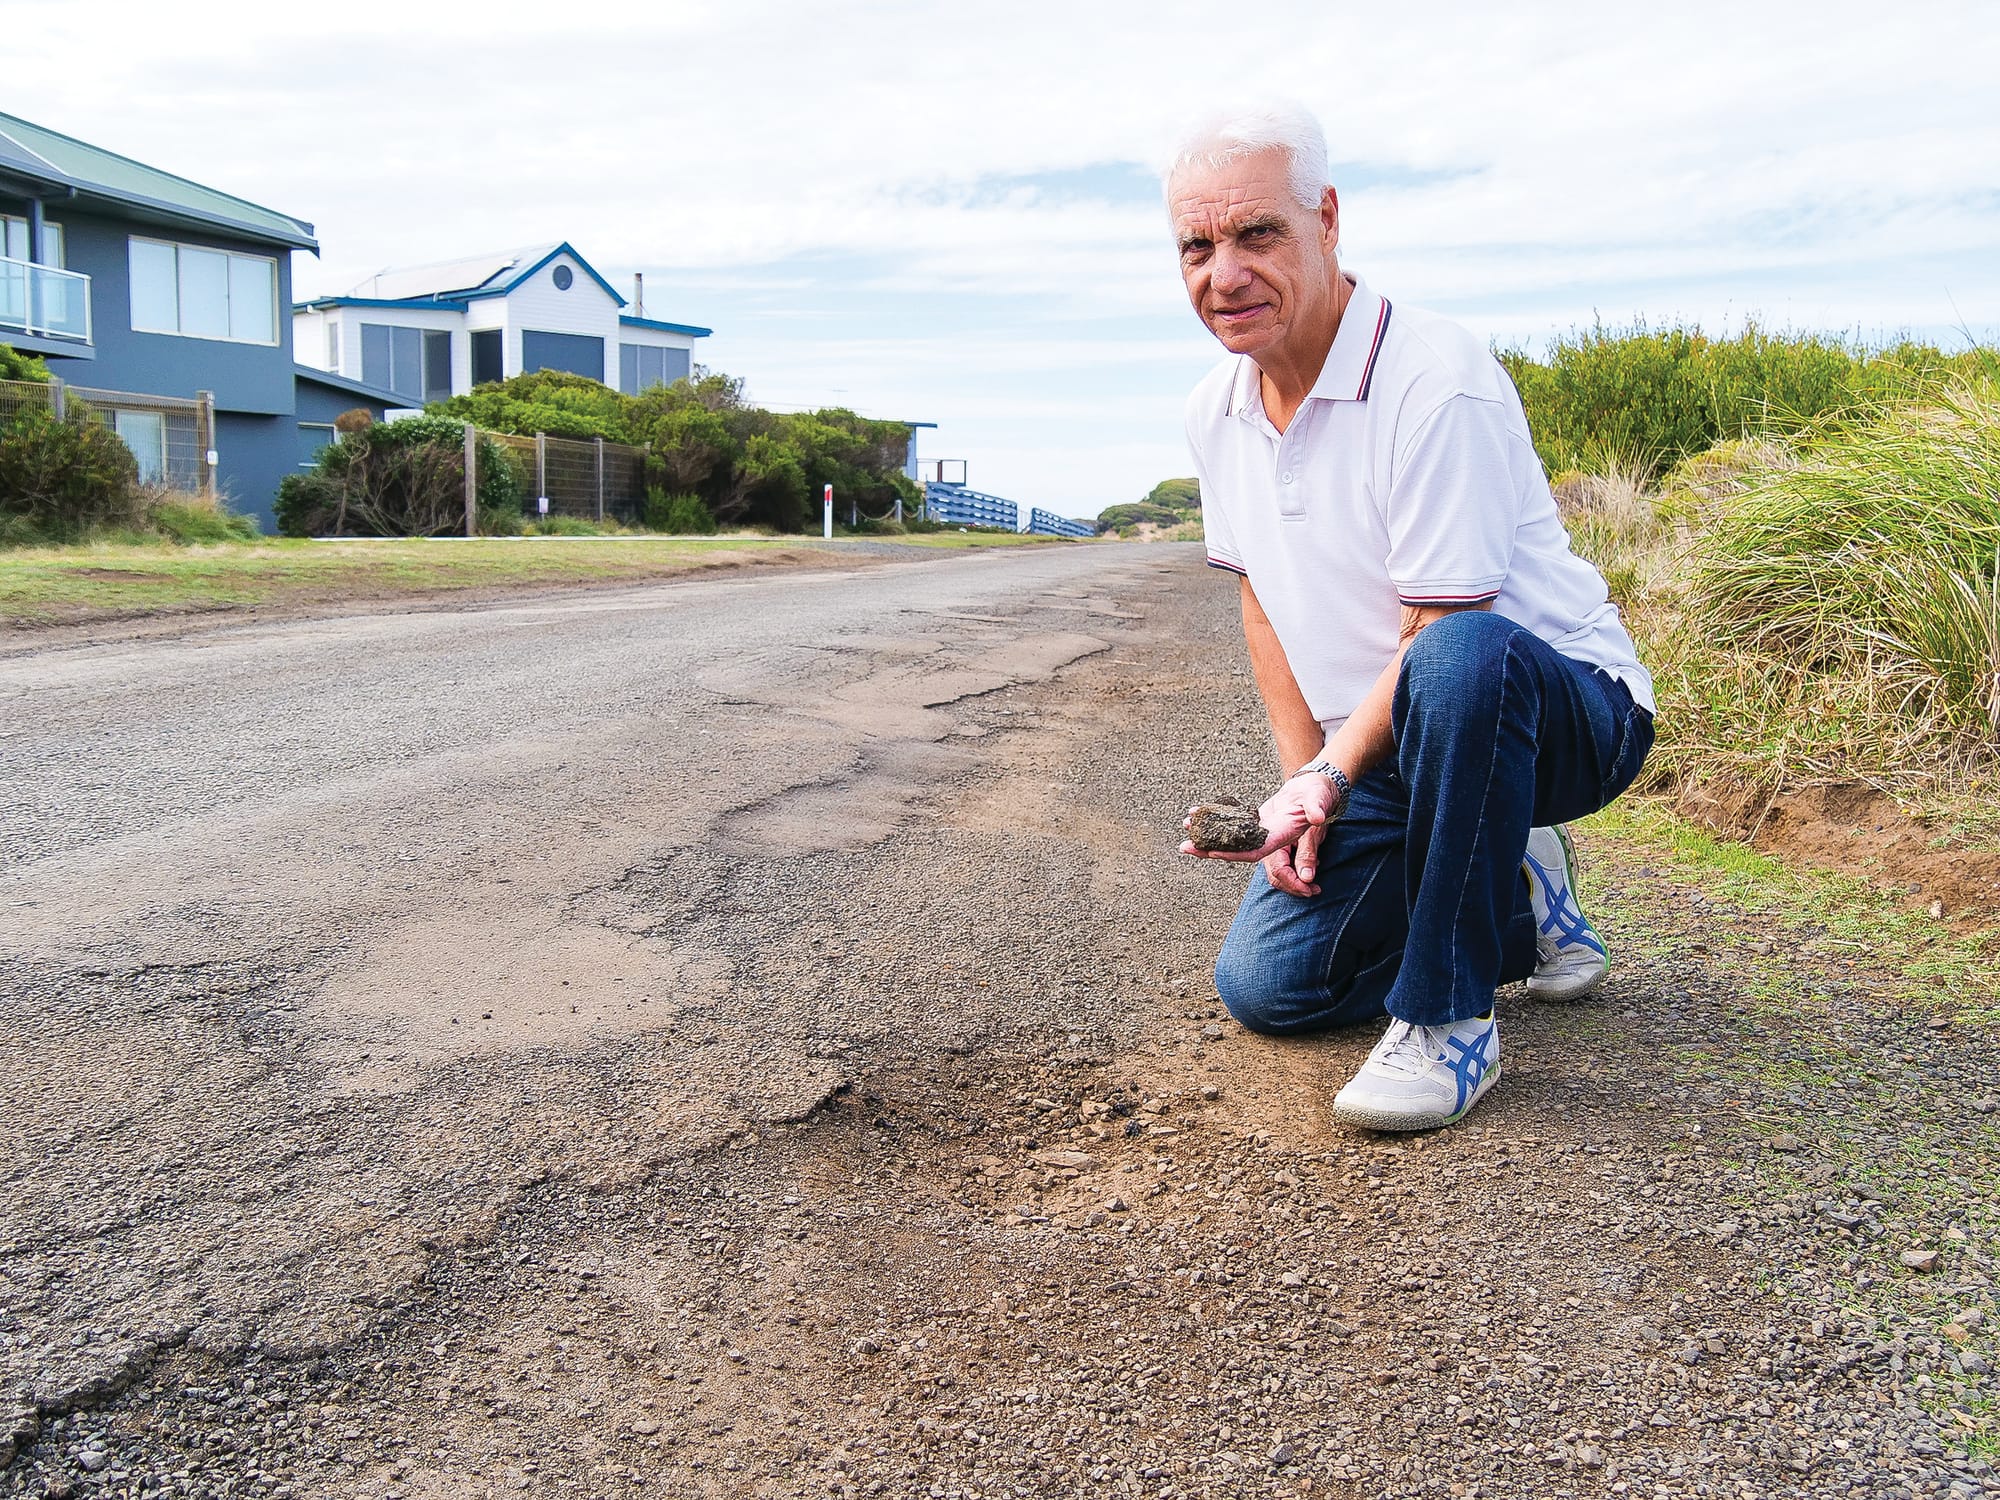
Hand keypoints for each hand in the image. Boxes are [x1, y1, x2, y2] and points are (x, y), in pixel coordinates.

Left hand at [1180, 771, 1340, 891]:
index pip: (1256, 851)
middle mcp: (1268, 837)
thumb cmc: (1320, 793)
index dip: (1234, 853)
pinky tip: (1196, 813)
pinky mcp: (1253, 820)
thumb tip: (1318, 817)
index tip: (1213, 853)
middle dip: (1209, 849)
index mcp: (1282, 836)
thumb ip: (1318, 808)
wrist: (1315, 789)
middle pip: (1235, 849)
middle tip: (1184, 846)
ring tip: (1184, 826)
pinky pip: (1230, 823)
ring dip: (1206, 834)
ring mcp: (1258, 830)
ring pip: (1229, 837)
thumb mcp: (1320, 799)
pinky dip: (1213, 819)